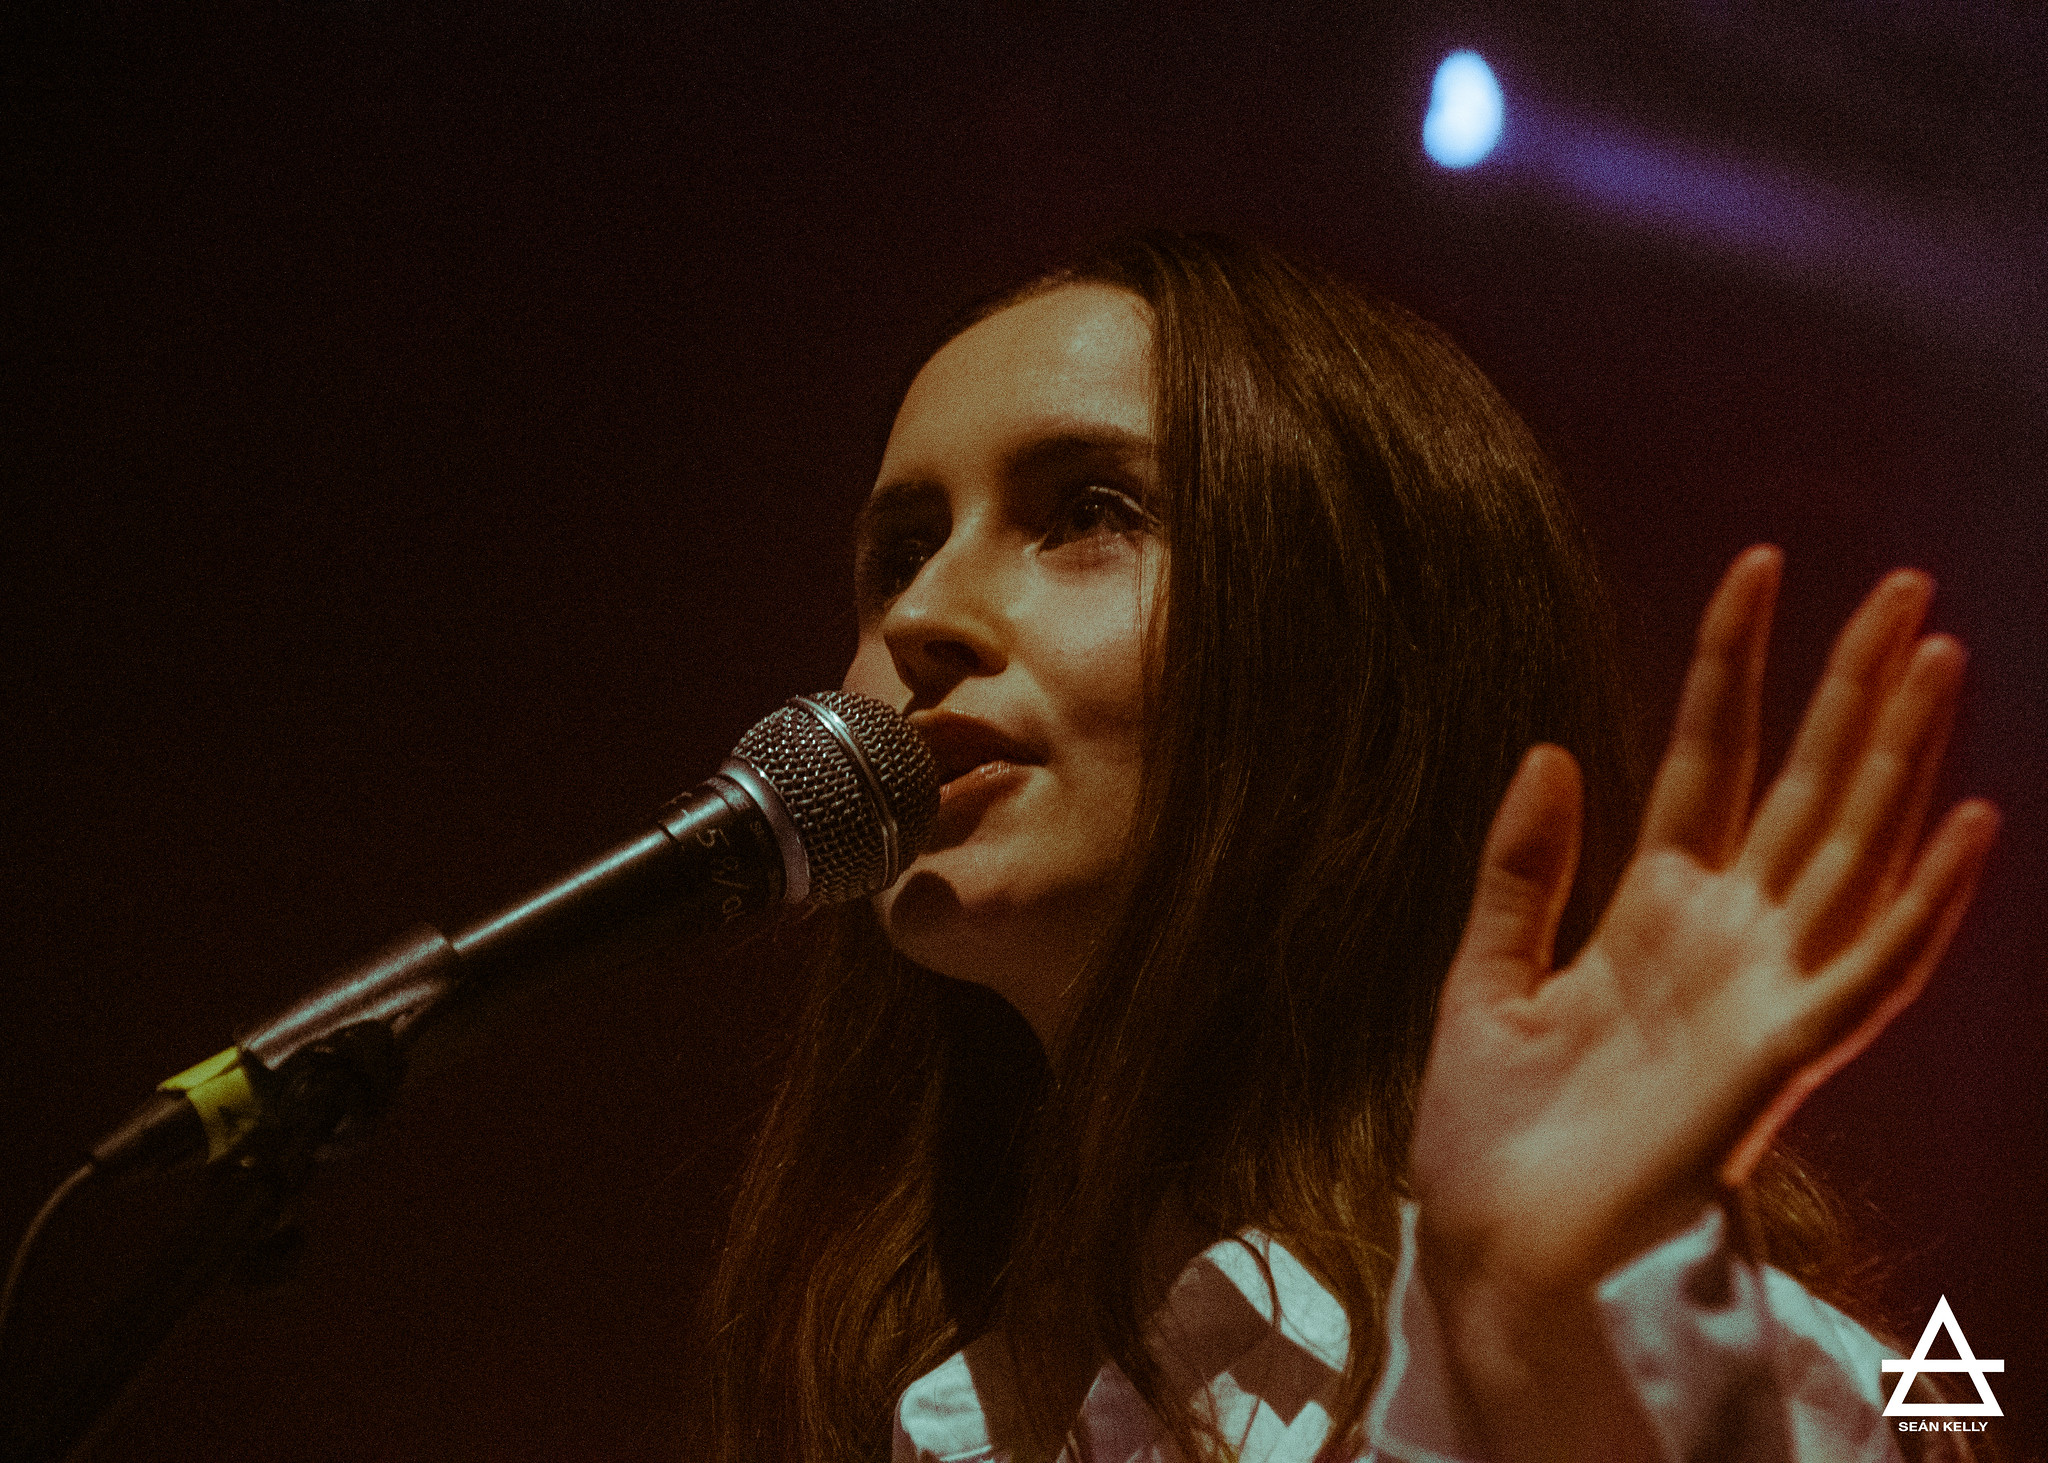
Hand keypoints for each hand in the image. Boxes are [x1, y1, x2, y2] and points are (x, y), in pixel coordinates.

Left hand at [1408, 548, 1998, 1459]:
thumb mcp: (1484, 976)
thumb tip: (1548, 747)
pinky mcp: (1783, 1063)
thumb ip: (1522, 869)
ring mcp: (1762, 996)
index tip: (1755, 567)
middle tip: (1902, 584)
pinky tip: (1971, 821)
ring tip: (1938, 652)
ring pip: (1853, 849)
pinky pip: (1872, 972)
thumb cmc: (1489, 1132)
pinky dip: (1925, 903)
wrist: (1492, 1245)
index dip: (1732, 665)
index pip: (1708, 758)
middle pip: (1806, 786)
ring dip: (1903, 756)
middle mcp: (1725, 940)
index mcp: (1652, 914)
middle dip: (1852, 686)